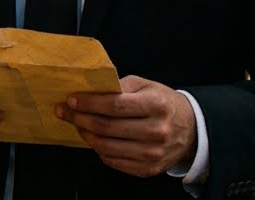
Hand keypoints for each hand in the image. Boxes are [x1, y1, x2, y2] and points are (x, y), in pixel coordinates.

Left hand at [55, 75, 196, 176]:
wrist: (190, 130)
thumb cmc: (163, 103)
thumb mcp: (146, 85)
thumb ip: (120, 86)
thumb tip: (90, 89)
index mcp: (156, 106)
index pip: (114, 105)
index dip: (89, 103)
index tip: (72, 99)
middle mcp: (156, 131)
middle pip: (107, 127)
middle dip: (80, 118)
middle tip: (65, 111)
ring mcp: (152, 153)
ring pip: (106, 147)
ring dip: (85, 135)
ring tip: (77, 124)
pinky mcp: (147, 169)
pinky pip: (113, 161)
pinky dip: (98, 150)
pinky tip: (94, 139)